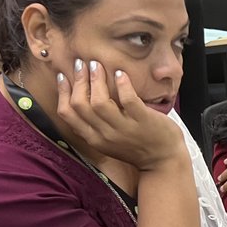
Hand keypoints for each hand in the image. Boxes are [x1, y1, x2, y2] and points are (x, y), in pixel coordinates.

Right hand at [56, 58, 181, 170]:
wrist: (164, 162)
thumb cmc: (136, 146)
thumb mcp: (109, 140)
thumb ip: (95, 124)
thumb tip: (81, 97)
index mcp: (94, 138)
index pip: (68, 114)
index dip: (62, 92)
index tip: (63, 76)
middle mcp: (105, 135)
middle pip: (80, 105)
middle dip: (78, 81)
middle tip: (82, 64)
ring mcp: (124, 129)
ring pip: (99, 102)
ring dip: (96, 80)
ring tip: (97, 65)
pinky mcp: (143, 121)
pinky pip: (128, 100)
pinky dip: (122, 85)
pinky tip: (120, 73)